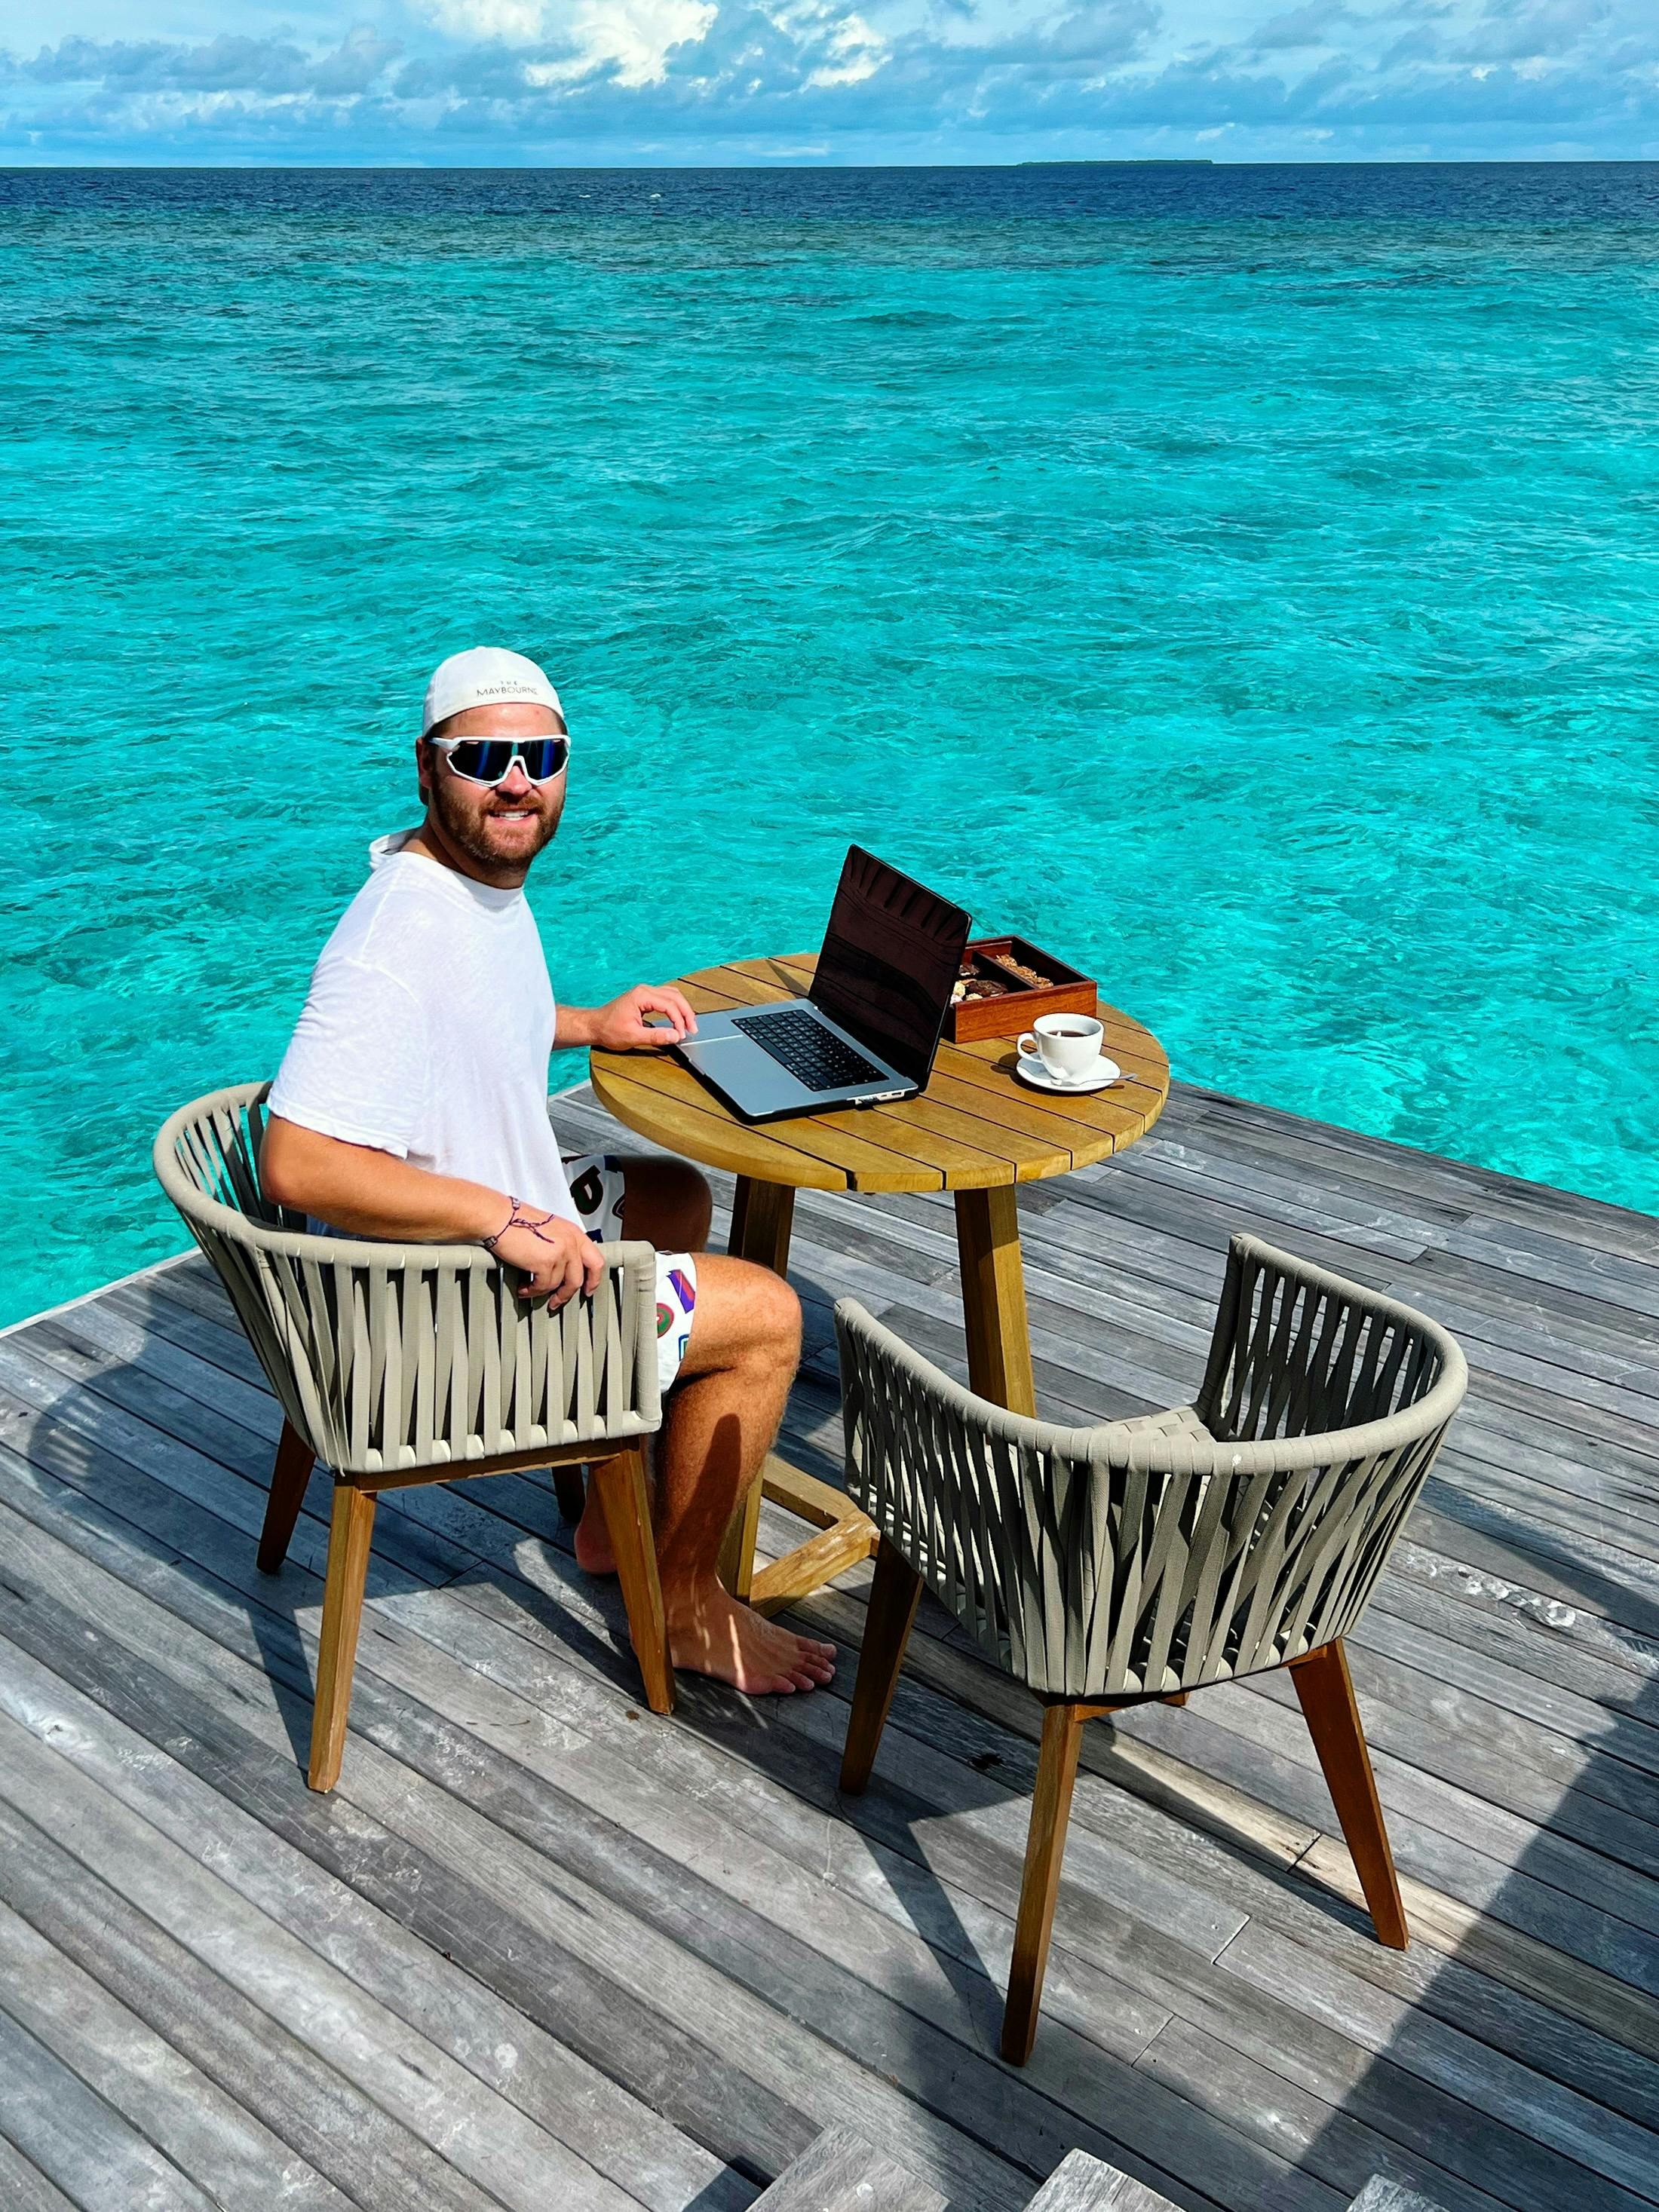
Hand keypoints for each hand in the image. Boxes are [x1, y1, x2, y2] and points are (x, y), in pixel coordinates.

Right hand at [488, 1209, 605, 1308]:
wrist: (500, 1217)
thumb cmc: (517, 1221)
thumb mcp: (550, 1229)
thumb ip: (561, 1245)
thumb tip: (561, 1267)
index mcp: (574, 1233)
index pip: (596, 1260)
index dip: (593, 1279)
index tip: (588, 1289)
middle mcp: (570, 1242)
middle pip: (579, 1278)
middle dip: (567, 1294)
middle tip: (558, 1301)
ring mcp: (560, 1253)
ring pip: (558, 1284)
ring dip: (542, 1291)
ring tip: (529, 1288)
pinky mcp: (545, 1262)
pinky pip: (543, 1286)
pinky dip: (532, 1290)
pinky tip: (524, 1287)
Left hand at [592, 983, 698, 1050]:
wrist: (594, 1025)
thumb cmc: (608, 1030)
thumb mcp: (633, 1037)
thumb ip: (656, 1036)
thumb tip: (675, 1036)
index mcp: (642, 996)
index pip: (669, 1005)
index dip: (679, 1020)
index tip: (682, 1034)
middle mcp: (644, 990)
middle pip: (675, 997)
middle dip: (686, 1013)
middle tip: (693, 1029)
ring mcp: (644, 993)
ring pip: (672, 995)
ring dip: (682, 1009)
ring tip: (688, 1025)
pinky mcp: (644, 998)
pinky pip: (665, 998)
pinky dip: (675, 1007)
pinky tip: (678, 1018)